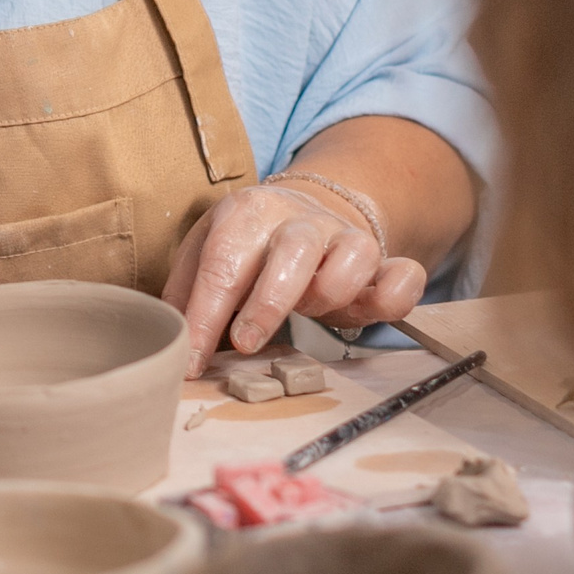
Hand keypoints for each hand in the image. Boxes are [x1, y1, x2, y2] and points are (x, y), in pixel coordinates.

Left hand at [162, 184, 426, 378]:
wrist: (303, 210)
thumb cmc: (248, 246)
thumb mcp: (207, 254)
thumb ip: (187, 292)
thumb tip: (171, 337)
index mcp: (247, 213)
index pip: (223, 266)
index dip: (205, 319)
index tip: (193, 363)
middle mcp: (300, 219)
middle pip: (291, 253)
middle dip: (267, 305)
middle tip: (245, 345)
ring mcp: (345, 237)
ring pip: (354, 256)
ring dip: (330, 293)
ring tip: (310, 311)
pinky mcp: (381, 260)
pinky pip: (403, 274)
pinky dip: (395, 295)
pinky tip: (369, 308)